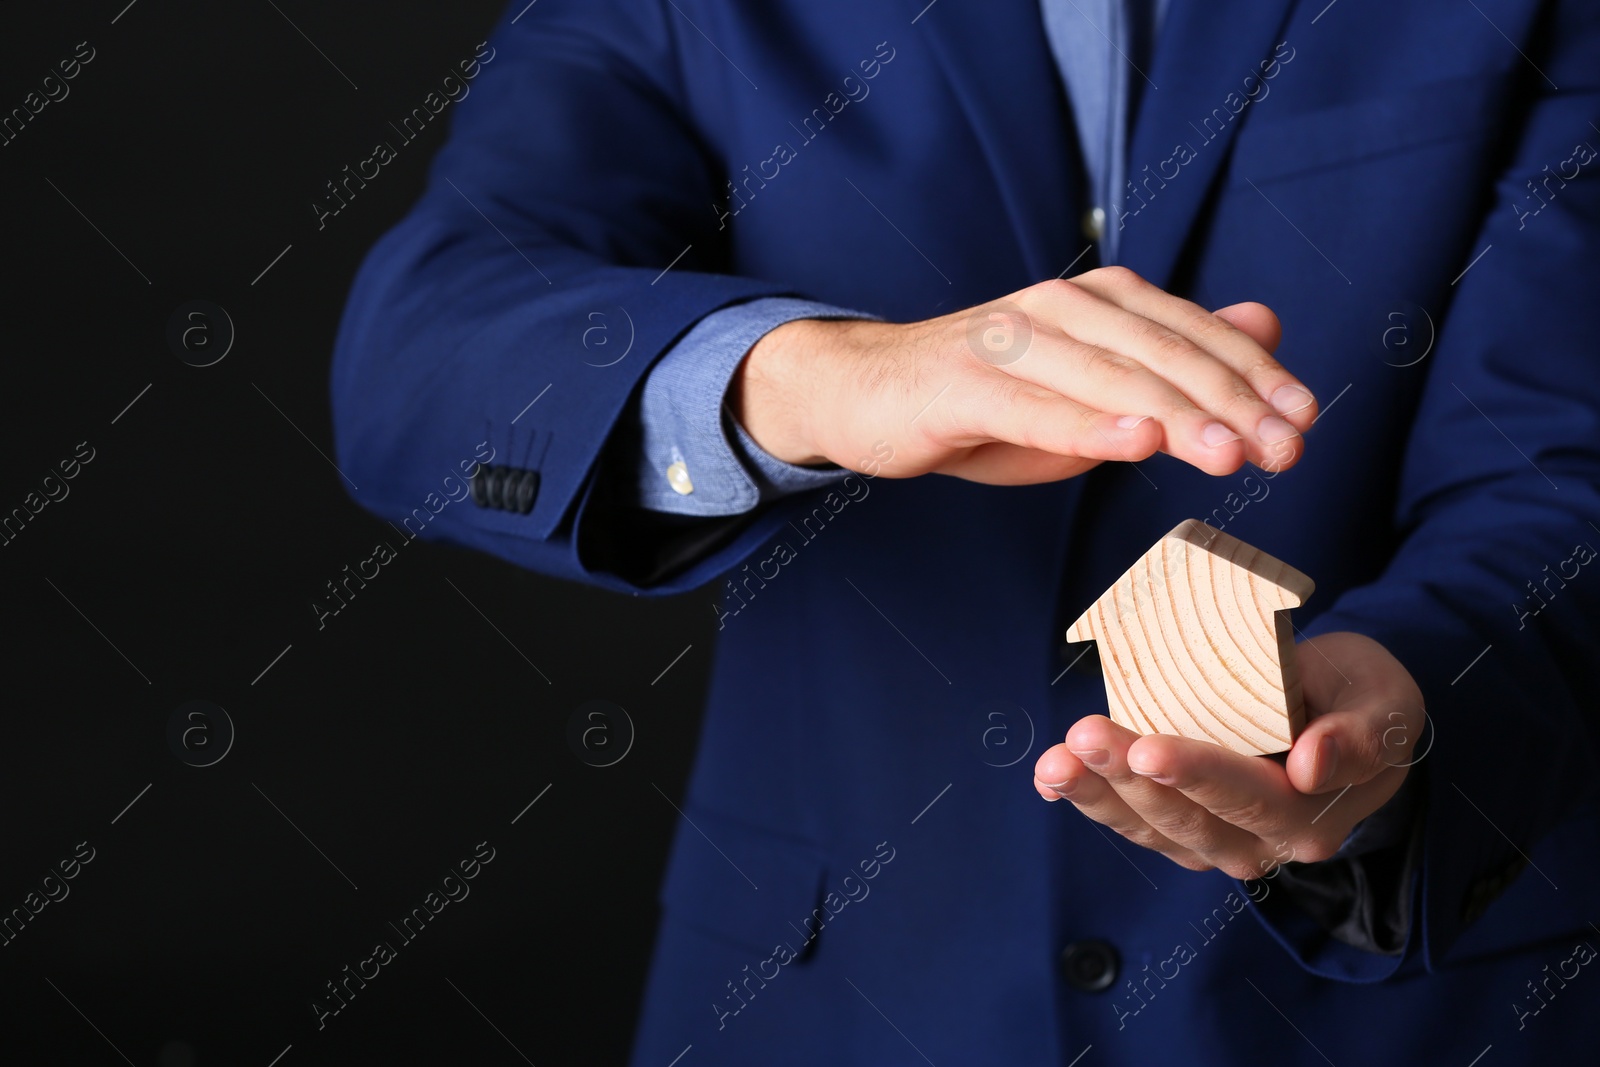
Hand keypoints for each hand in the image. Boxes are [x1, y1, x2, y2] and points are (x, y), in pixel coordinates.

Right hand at [728, 266, 1317, 483]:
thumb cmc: (988, 398)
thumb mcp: (1092, 385)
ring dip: (1175, 417)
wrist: (867, 391)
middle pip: (1162, 355)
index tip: (1306, 419)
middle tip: (1287, 449)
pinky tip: (1134, 443)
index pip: (1194, 336)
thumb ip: (1174, 359)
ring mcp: (1010, 342)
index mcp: (1100, 302)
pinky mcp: (962, 385)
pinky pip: (1033, 408)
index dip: (1255, 376)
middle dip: (1232, 404)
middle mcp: (1061, 307)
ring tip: (1231, 454)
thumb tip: (1265, 327)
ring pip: (1109, 379)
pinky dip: (1086, 425)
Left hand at [1031, 631, 1424, 879]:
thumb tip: (1314, 766)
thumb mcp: (1386, 706)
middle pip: (1189, 818)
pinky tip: (1052, 780)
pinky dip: (1093, 801)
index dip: (1198, 774)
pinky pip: (1138, 823)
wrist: (1348, 715)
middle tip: (1084, 735)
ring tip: (1053, 762)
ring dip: (1098, 795)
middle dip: (1131, 777)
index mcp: (1313, 814)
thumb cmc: (1363, 699)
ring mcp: (1220, 842)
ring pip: (1153, 828)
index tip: (1149, 747)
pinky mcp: (1187, 829)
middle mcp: (1264, 843)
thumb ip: (1363, 737)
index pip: (1251, 798)